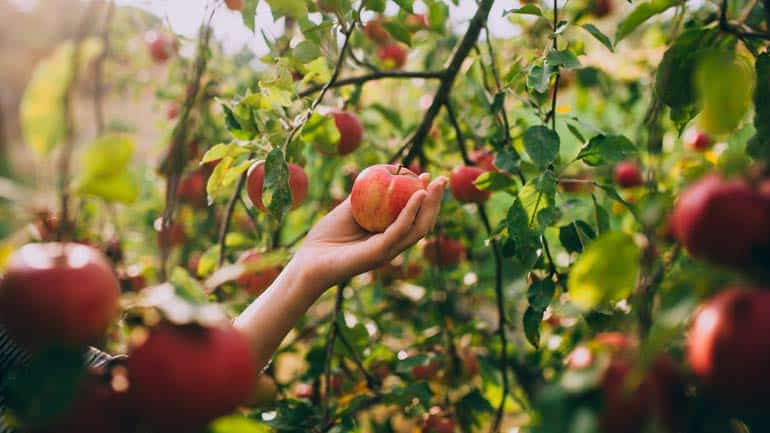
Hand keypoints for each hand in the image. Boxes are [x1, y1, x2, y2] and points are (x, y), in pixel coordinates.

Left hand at [290, 173, 446, 293]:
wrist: (308, 262)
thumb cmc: (326, 237)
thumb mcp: (348, 210)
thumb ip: (364, 195)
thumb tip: (380, 172)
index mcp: (388, 237)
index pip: (414, 217)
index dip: (425, 198)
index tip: (428, 176)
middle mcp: (393, 245)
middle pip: (423, 223)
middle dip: (435, 201)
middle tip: (441, 179)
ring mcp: (388, 251)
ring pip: (417, 228)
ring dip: (429, 206)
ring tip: (435, 185)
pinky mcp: (379, 253)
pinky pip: (399, 230)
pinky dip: (410, 212)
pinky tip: (417, 196)